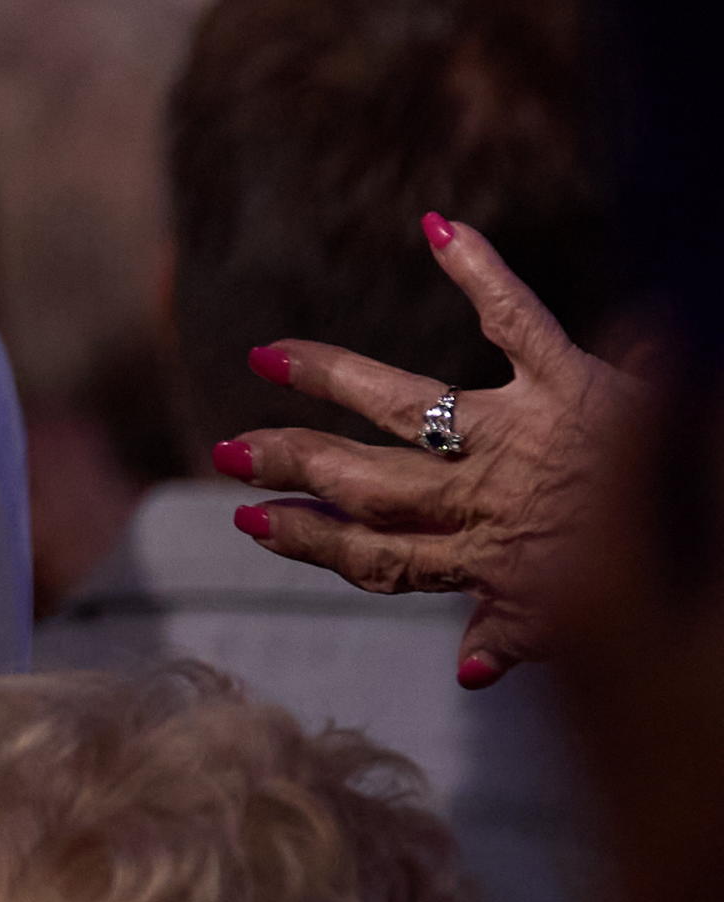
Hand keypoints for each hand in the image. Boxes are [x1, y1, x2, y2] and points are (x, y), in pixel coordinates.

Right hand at [218, 211, 644, 680]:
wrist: (718, 551)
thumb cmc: (659, 594)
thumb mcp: (588, 637)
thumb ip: (521, 635)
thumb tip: (469, 674)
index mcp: (489, 560)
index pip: (374, 554)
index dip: (309, 539)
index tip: (252, 522)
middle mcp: (488, 501)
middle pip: (366, 483)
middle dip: (289, 467)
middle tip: (226, 449)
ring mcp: (523, 438)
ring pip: (405, 408)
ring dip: (330, 380)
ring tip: (268, 357)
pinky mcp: (574, 388)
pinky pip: (517, 324)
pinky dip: (479, 270)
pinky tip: (435, 227)